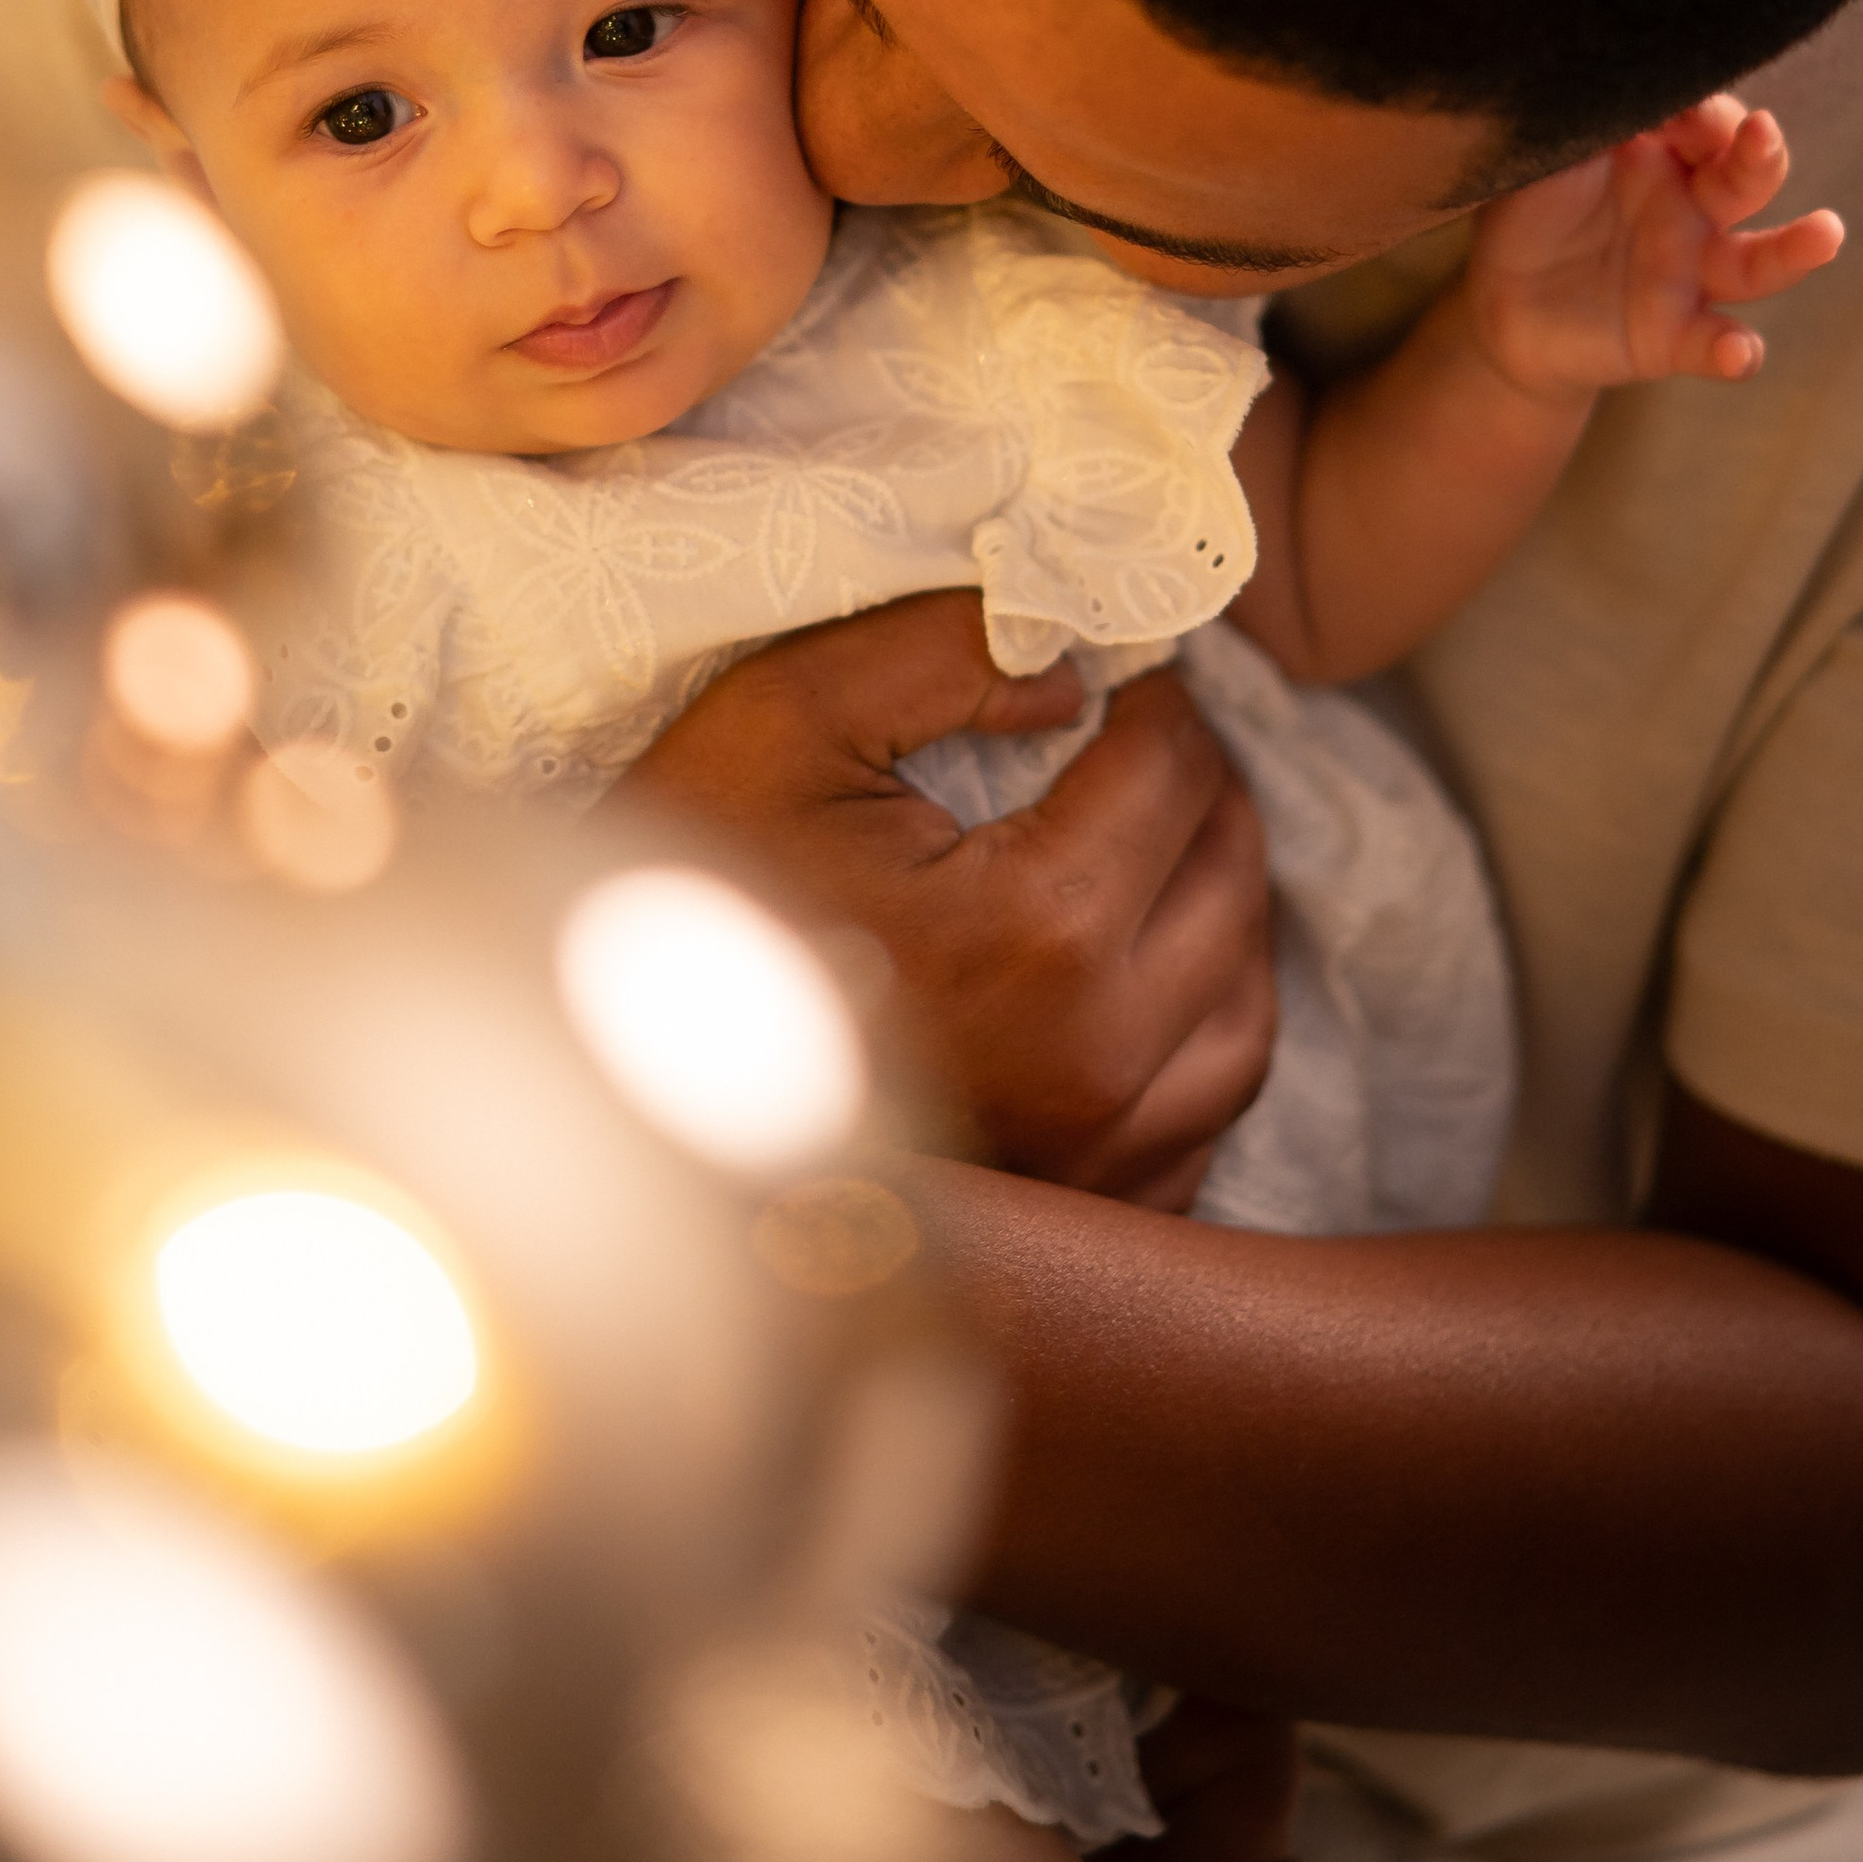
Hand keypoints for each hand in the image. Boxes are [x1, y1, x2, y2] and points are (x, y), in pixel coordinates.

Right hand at [613, 590, 1276, 1205]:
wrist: (615, 1082)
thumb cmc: (690, 887)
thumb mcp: (779, 719)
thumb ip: (934, 651)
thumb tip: (1073, 665)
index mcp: (1039, 928)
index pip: (1172, 768)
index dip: (1155, 696)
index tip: (1114, 672)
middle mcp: (1101, 1054)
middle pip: (1230, 874)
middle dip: (1199, 785)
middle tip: (1145, 738)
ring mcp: (1108, 1152)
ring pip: (1247, 998)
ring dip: (1223, 901)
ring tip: (1163, 839)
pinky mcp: (1098, 1210)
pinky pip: (1213, 1105)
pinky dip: (1206, 1024)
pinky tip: (1146, 972)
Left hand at [1466, 95, 1843, 400]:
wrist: (1501, 304)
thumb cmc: (1531, 211)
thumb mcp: (1546, 156)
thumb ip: (1582, 119)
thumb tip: (1611, 73)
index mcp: (1666, 154)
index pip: (1709, 122)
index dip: (1702, 111)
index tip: (1678, 105)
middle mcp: (1693, 210)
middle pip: (1748, 178)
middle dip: (1760, 154)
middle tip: (1761, 134)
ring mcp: (1691, 275)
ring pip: (1757, 262)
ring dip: (1795, 250)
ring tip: (1826, 233)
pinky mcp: (1674, 337)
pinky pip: (1712, 344)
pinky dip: (1732, 351)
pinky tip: (1739, 353)